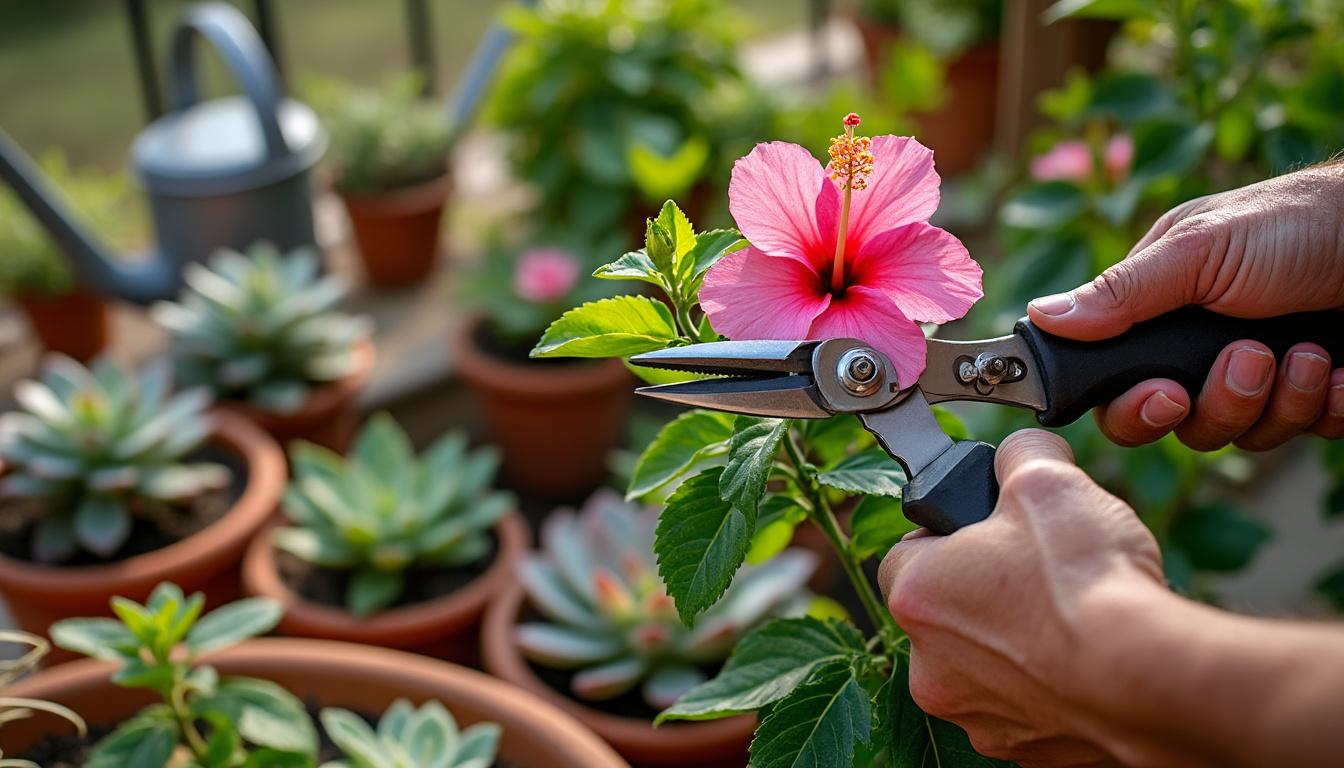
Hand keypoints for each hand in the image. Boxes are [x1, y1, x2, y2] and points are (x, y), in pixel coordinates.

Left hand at [878, 429, 1168, 765]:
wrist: (1151, 678)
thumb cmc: (1086, 583)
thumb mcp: (1046, 478)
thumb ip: (1019, 455)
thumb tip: (1020, 452)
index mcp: (916, 595)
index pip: (909, 551)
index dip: (951, 532)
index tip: (990, 528)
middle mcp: (930, 666)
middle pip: (948, 612)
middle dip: (988, 589)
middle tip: (1039, 569)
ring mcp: (978, 715)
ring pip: (989, 664)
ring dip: (1020, 640)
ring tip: (1073, 613)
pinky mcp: (1028, 749)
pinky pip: (1033, 705)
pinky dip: (1054, 684)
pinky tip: (1090, 657)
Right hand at [1027, 163, 1343, 449]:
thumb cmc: (1299, 222)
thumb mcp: (1202, 249)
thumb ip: (1123, 292)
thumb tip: (1040, 316)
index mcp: (1162, 312)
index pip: (1117, 387)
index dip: (1134, 408)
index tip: (1163, 397)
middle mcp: (1204, 349)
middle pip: (1180, 423)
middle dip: (1219, 405)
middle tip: (1250, 360)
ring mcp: (1262, 374)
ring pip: (1244, 435)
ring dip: (1280, 401)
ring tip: (1309, 354)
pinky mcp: (1317, 395)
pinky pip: (1307, 432)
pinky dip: (1328, 406)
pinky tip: (1341, 372)